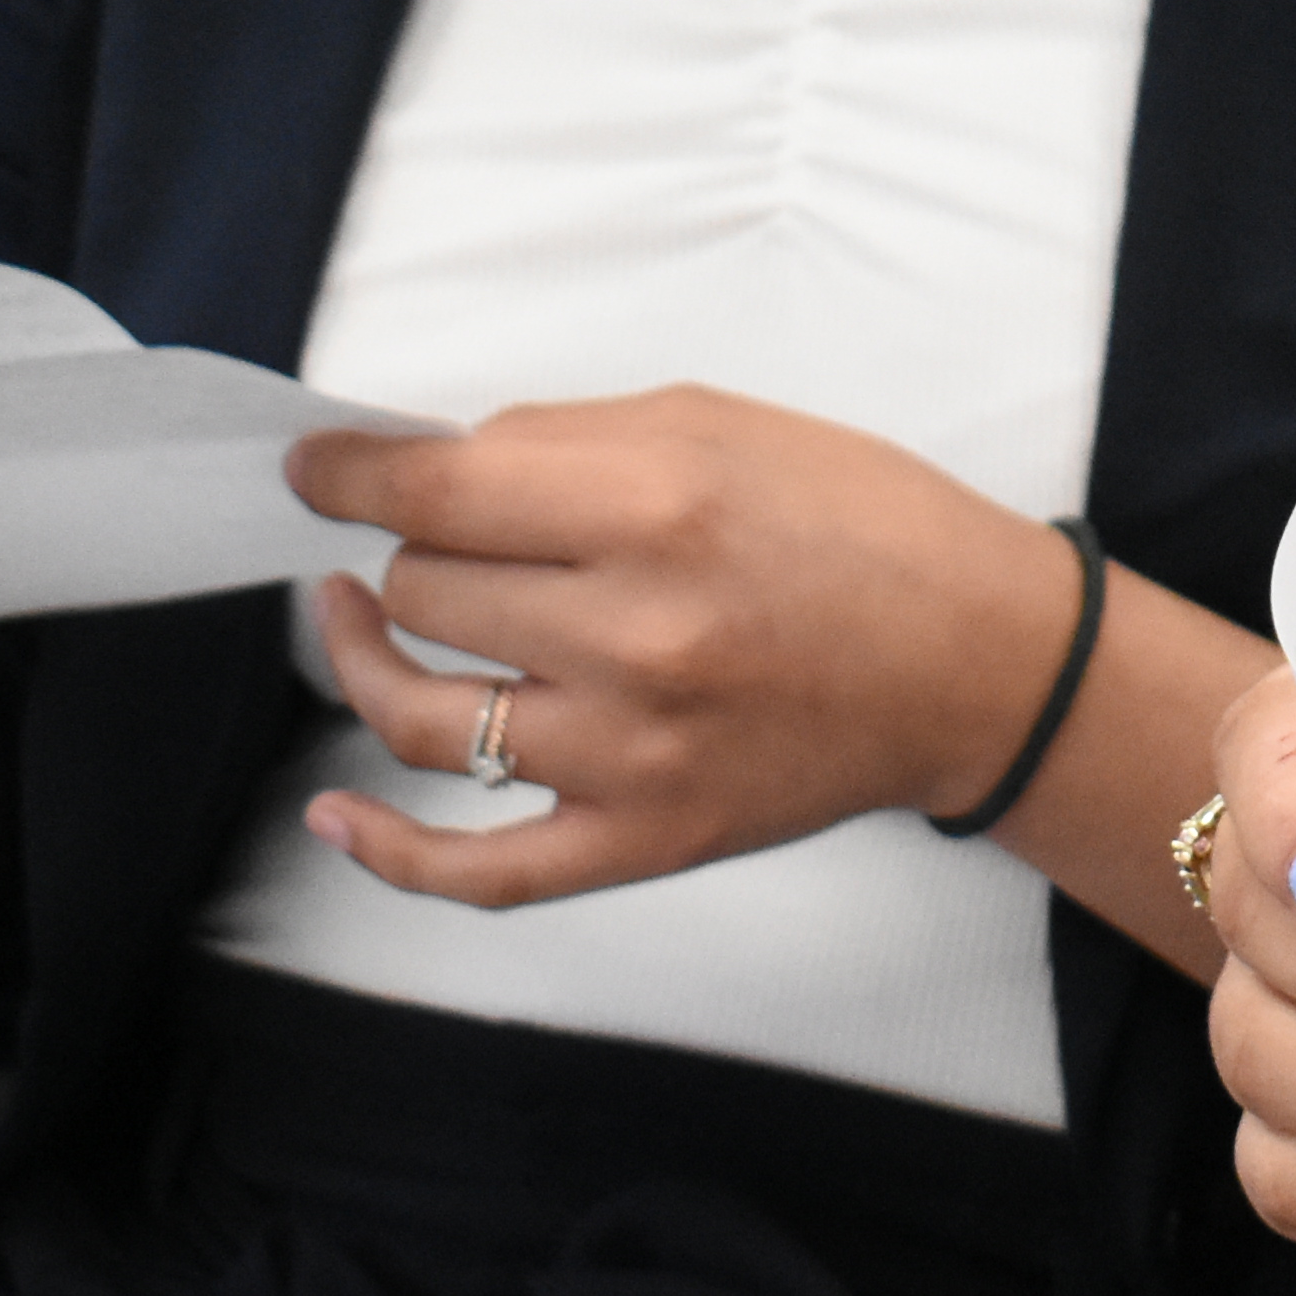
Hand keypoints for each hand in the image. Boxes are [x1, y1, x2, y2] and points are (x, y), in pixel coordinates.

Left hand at [283, 389, 1088, 909]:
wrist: (980, 662)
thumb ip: (564, 440)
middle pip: (425, 589)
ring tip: (365, 617)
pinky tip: (336, 811)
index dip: (345, 471)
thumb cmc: (862, 528)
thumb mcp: (721, 423)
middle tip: (459, 534)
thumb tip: (427, 463)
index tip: (316, 465)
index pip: (431, 492)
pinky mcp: (644, 840)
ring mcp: (631, 754)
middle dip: (422, 547)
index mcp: (656, 508)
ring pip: (422, 712)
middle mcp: (634, 635)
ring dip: (376, 654)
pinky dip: (390, 851)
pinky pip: (481, 871)